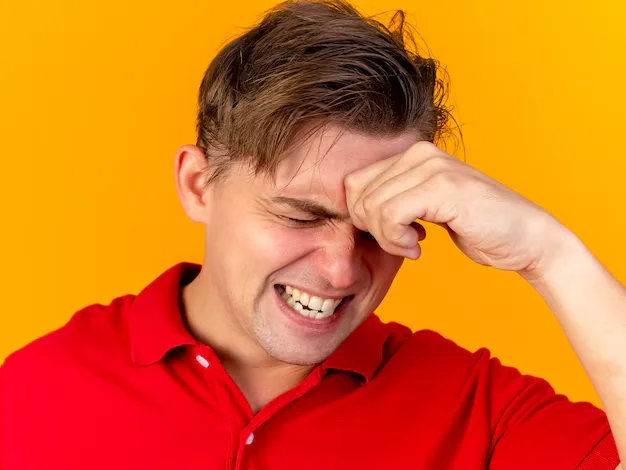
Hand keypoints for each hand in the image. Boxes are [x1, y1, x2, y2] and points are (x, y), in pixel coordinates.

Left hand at [344, 141, 568, 274]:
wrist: (527, 239)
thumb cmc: (477, 227)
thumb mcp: (426, 207)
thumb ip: (395, 200)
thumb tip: (354, 212)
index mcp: (414, 155)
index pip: (354, 183)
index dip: (363, 217)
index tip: (390, 233)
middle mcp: (420, 153)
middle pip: (358, 196)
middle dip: (372, 229)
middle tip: (402, 243)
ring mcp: (433, 167)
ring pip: (373, 207)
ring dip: (388, 239)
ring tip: (412, 246)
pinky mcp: (443, 187)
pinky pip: (391, 215)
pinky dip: (397, 240)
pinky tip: (419, 247)